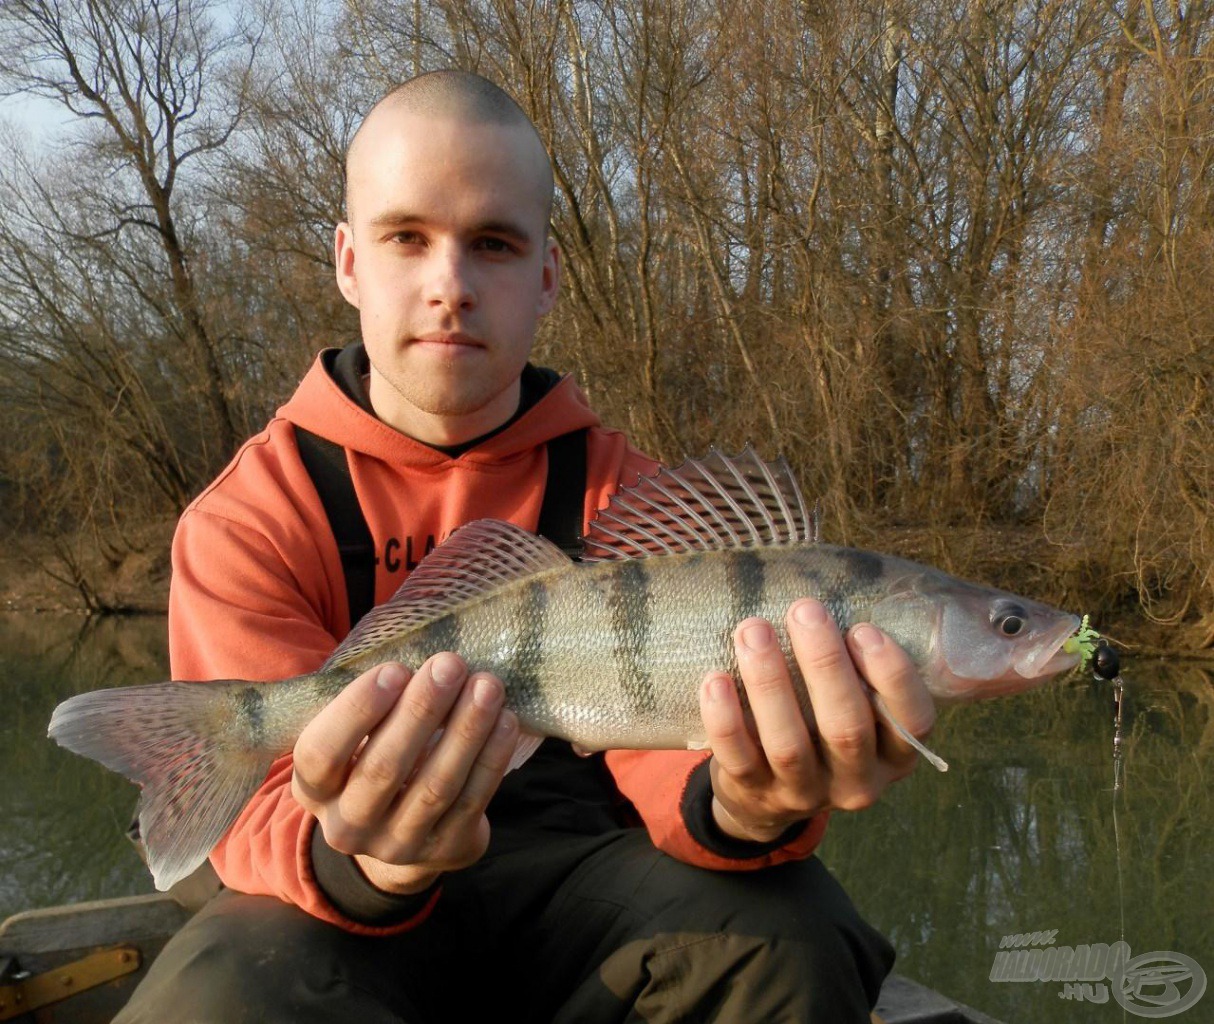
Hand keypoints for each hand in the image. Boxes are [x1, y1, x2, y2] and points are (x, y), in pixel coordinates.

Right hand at [291, 654, 519, 893]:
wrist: (402, 829)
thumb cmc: (375, 757)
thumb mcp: (354, 736)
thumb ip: (373, 702)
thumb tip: (421, 655)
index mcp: (314, 788)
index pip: (321, 753)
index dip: (356, 711)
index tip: (395, 669)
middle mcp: (347, 825)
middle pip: (383, 768)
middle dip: (421, 710)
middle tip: (450, 664)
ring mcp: (397, 844)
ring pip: (435, 786)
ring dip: (465, 730)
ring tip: (487, 686)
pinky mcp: (446, 850)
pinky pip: (472, 801)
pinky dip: (491, 758)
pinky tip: (505, 721)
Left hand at [699, 598, 935, 842]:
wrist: (766, 796)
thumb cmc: (818, 727)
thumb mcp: (853, 708)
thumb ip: (855, 667)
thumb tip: (834, 587)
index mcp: (893, 755)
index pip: (912, 721)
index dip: (892, 675)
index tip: (863, 628)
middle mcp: (857, 781)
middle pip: (846, 727)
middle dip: (824, 664)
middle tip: (803, 610)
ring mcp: (804, 793)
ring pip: (788, 743)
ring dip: (770, 682)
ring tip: (753, 630)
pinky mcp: (755, 794)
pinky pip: (739, 757)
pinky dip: (726, 718)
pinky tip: (715, 678)